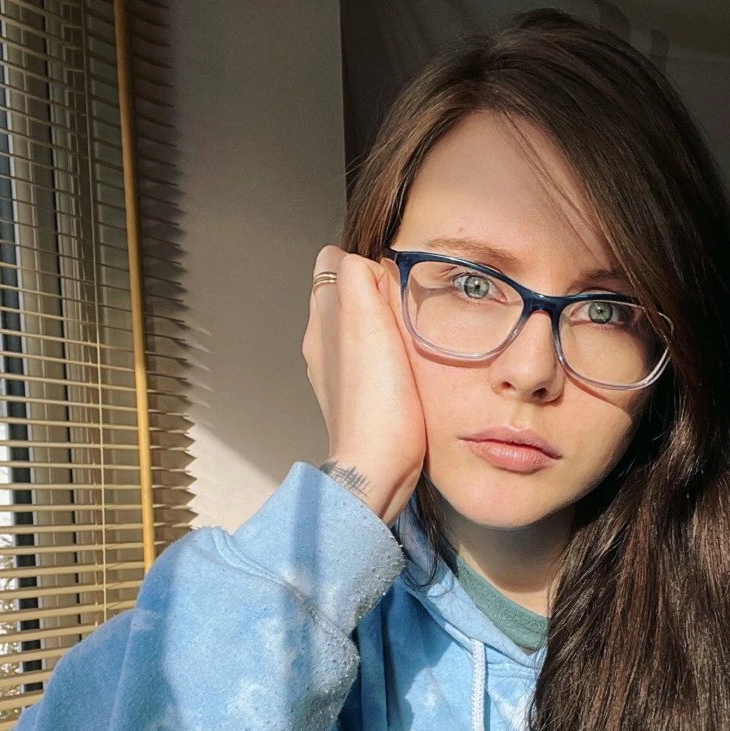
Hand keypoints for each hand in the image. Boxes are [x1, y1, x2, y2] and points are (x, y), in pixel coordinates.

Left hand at [302, 245, 426, 525]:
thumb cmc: (375, 402)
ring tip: (408, 337)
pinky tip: (406, 368)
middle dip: (372, 288)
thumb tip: (369, 265)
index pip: (334, 262)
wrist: (377, 468)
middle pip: (344, 291)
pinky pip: (371, 357)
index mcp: (321, 320)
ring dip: (381, 321)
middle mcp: (322, 343)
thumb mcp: (365, 319)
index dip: (366, 263)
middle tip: (404, 307)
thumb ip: (359, 277)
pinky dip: (386, 352)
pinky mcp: (358, 397)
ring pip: (358, 324)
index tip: (393, 283)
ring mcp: (338, 372)